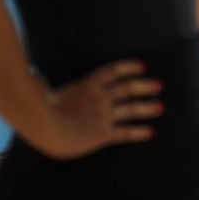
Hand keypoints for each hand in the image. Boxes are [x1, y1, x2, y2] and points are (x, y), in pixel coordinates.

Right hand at [33, 61, 164, 159]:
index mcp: (86, 86)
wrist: (48, 129)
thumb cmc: (40, 109)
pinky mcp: (103, 134)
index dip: (128, 67)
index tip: (142, 66)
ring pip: (131, 109)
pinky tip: (151, 132)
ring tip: (161, 106)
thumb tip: (36, 76)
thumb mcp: (41, 92)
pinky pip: (125, 132)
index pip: (111, 72)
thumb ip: (42, 84)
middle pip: (127, 88)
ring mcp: (103, 116)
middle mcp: (99, 98)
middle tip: (159, 85)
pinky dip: (139, 132)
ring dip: (147, 107)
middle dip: (144, 86)